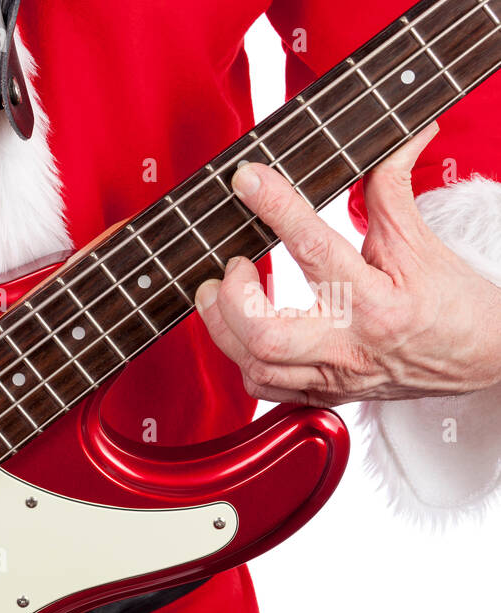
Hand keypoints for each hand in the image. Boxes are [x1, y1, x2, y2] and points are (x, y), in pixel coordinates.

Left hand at [195, 123, 500, 406]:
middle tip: (232, 265)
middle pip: (267, 336)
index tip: (248, 179)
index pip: (316, 248)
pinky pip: (265, 389)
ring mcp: (334, 376)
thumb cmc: (454, 303)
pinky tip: (242, 332)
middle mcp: (351, 345)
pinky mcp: (325, 394)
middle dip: (233, 297)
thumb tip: (401, 135)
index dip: (276, 207)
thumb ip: (392, 192)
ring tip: (221, 294)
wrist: (486, 360)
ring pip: (256, 368)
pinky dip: (242, 359)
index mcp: (379, 302)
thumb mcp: (423, 243)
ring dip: (224, 329)